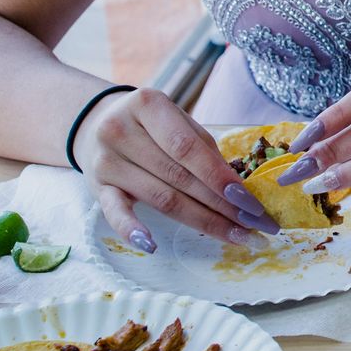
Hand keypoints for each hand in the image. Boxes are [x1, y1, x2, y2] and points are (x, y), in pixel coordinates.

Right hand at [75, 86, 276, 250]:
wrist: (96, 124)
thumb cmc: (151, 124)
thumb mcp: (176, 121)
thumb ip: (203, 148)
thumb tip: (237, 187)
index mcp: (148, 105)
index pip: (188, 148)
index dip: (219, 177)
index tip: (249, 202)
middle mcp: (121, 131)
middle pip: (179, 177)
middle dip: (221, 205)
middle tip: (254, 226)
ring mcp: (106, 162)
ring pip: (160, 198)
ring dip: (202, 221)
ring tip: (235, 236)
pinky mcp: (96, 188)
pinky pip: (114, 213)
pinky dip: (131, 230)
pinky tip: (152, 245)